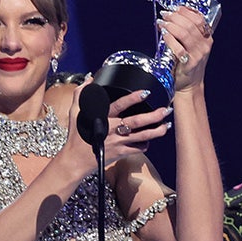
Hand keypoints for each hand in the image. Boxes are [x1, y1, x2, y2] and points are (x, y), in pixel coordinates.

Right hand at [60, 83, 174, 173]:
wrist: (76, 160)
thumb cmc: (76, 136)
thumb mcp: (75, 113)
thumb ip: (82, 94)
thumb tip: (89, 80)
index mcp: (102, 117)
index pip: (120, 105)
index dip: (133, 99)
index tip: (145, 93)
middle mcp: (111, 130)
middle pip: (136, 122)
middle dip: (153, 116)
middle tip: (165, 110)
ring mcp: (117, 143)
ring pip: (141, 136)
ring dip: (156, 131)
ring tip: (166, 125)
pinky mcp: (120, 153)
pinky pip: (137, 149)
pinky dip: (145, 144)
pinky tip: (151, 139)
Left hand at [157, 5, 213, 92]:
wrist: (189, 85)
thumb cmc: (188, 64)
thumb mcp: (192, 46)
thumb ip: (186, 33)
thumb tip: (172, 17)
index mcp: (206, 38)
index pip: (199, 18)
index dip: (185, 11)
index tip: (174, 8)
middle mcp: (204, 45)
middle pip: (191, 24)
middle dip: (176, 17)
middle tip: (165, 14)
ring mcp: (198, 54)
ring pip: (185, 34)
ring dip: (172, 26)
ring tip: (162, 22)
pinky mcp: (190, 63)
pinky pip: (179, 48)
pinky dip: (170, 39)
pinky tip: (164, 34)